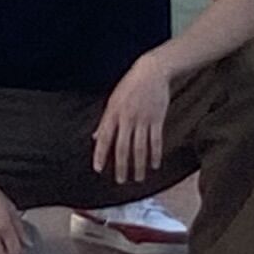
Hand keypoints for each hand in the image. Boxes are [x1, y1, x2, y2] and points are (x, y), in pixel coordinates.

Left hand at [92, 52, 176, 182]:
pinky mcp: (157, 119)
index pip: (104, 138)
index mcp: (113, 113)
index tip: (98, 169)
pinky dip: (155, 155)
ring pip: (140, 148)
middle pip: (122, 147)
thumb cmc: (129, 86)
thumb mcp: (113, 100)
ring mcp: (143, 119)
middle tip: (120, 181)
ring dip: (139, 165)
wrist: (151, 72)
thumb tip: (96, 137)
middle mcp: (127, 118)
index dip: (100, 154)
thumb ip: (105, 121)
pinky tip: (154, 165)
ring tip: (137, 178)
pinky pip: (156, 141)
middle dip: (120, 166)